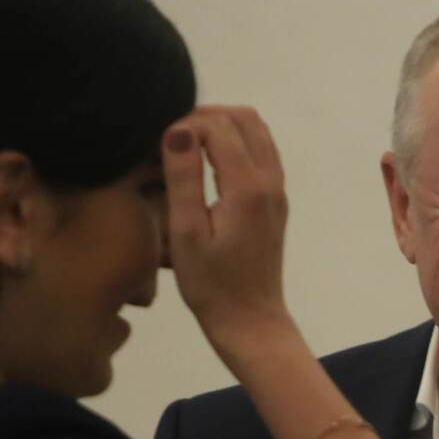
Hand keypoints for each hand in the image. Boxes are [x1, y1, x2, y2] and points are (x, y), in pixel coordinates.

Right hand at [160, 105, 300, 363]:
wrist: (250, 321)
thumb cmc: (211, 284)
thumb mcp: (186, 233)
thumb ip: (183, 178)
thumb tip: (178, 131)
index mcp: (247, 187)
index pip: (218, 126)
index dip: (185, 126)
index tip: (160, 149)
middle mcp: (270, 181)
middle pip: (245, 117)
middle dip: (206, 117)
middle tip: (173, 141)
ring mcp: (278, 190)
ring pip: (258, 130)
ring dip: (223, 126)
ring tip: (188, 148)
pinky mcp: (277, 201)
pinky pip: (262, 151)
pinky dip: (237, 142)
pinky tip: (209, 164)